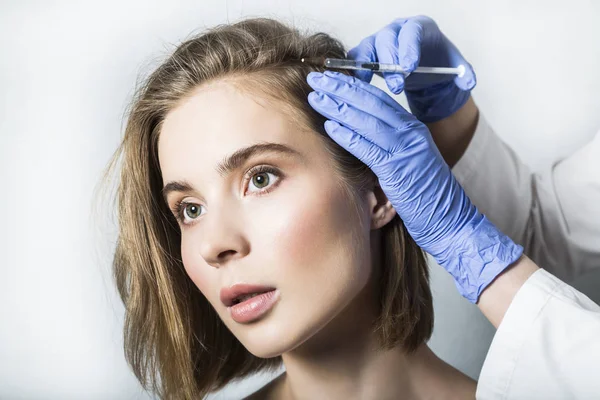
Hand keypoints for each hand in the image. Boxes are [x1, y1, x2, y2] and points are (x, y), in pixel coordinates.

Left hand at [307, 70, 521, 302]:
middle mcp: (410, 134)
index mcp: (413, 129)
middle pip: (371, 103)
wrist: (452, 220)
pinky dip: (348, 136)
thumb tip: (360, 138)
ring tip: (316, 97)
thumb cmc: (427, 196)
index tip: (332, 79)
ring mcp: (405, 150)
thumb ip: (389, 147)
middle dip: (342, 89)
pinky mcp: (398, 170)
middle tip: (317, 78)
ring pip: (368, 121)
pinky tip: (330, 126)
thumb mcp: (409, 163)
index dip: (354, 87)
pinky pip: (369, 148)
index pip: (379, 100)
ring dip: (339, 107)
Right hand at [348, 15, 475, 122]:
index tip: (409, 67)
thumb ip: (465, 73)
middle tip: (398, 86)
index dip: (408, 48)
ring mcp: (380, 40)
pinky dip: (354, 68)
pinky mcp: (368, 53)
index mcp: (420, 27)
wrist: (424, 64)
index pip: (411, 32)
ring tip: (368, 84)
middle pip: (387, 39)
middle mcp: (397, 29)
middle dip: (390, 63)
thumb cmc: (437, 60)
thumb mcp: (456, 66)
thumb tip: (468, 82)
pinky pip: (357, 57)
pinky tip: (355, 83)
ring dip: (367, 66)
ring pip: (368, 46)